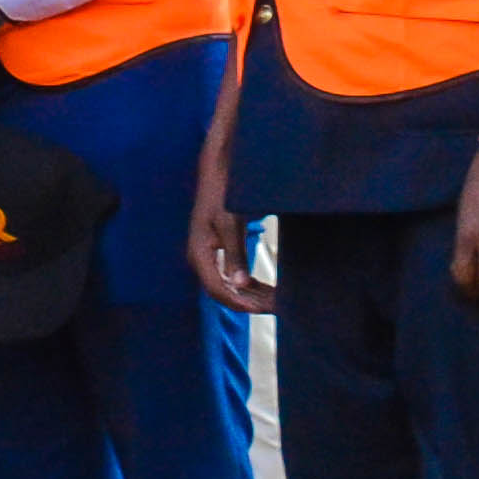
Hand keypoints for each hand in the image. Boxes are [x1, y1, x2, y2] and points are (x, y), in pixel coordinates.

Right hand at [187, 143, 274, 316]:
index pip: (219, 291)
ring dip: (251, 296)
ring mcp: (208, 255)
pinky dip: (248, 285)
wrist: (218, 170)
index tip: (268, 308)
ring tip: (276, 300)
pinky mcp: (217, 250)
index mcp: (199, 254)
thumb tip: (239, 285)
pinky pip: (231, 276)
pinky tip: (265, 288)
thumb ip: (235, 255)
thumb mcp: (231, 223)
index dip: (243, 303)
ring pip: (228, 286)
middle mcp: (200, 258)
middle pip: (224, 292)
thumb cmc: (223, 194)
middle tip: (279, 306)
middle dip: (251, 302)